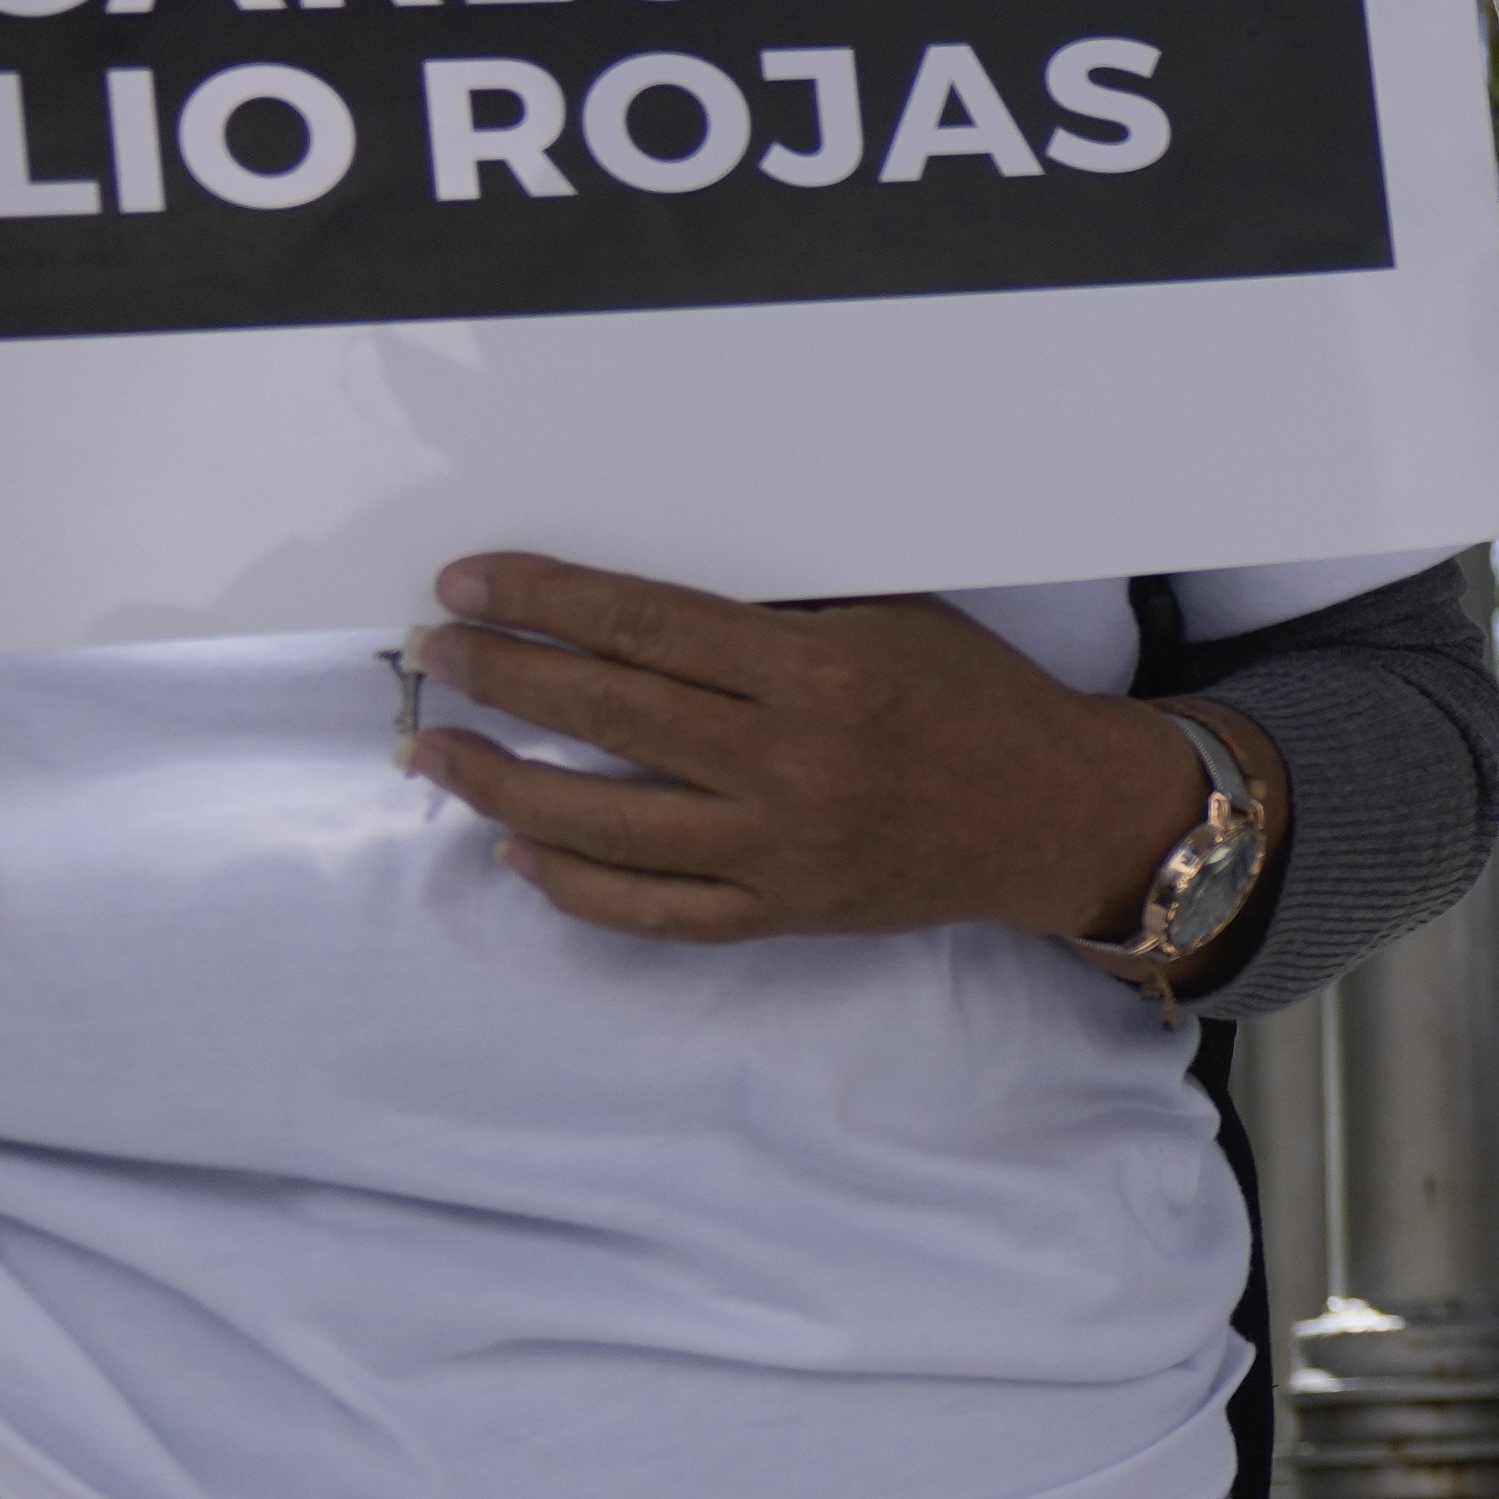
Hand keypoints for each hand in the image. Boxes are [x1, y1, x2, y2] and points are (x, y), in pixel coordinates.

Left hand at [409, 560, 1247, 950]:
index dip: (543, 602)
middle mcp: (794, 762)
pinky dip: (578, 888)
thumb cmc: (977, 700)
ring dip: (504, 785)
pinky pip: (659, 910)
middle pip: (609, 715)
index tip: (470, 586)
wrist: (1062, 813)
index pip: (645, 625)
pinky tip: (520, 854)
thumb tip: (634, 603)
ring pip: (609, 823)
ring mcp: (786, 847)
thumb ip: (774, 614)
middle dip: (503, 677)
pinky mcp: (789, 912)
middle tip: (436, 653)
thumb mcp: (891, 619)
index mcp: (819, 671)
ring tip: (438, 754)